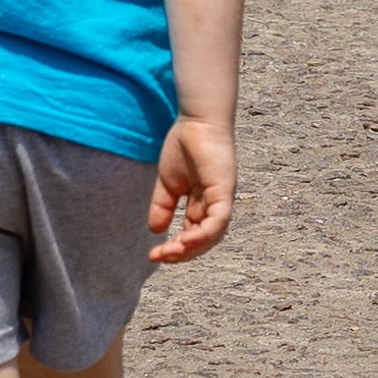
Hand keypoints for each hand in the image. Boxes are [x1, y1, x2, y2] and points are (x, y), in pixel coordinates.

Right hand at [147, 117, 237, 263]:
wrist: (196, 120)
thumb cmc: (185, 146)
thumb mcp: (168, 183)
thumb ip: (163, 207)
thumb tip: (155, 231)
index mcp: (203, 205)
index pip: (192, 235)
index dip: (175, 249)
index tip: (153, 255)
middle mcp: (215, 205)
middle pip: (203, 241)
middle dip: (182, 253)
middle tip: (160, 256)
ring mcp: (222, 199)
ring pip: (213, 235)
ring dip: (192, 248)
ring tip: (172, 252)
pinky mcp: (225, 190)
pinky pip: (218, 220)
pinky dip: (204, 234)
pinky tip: (186, 240)